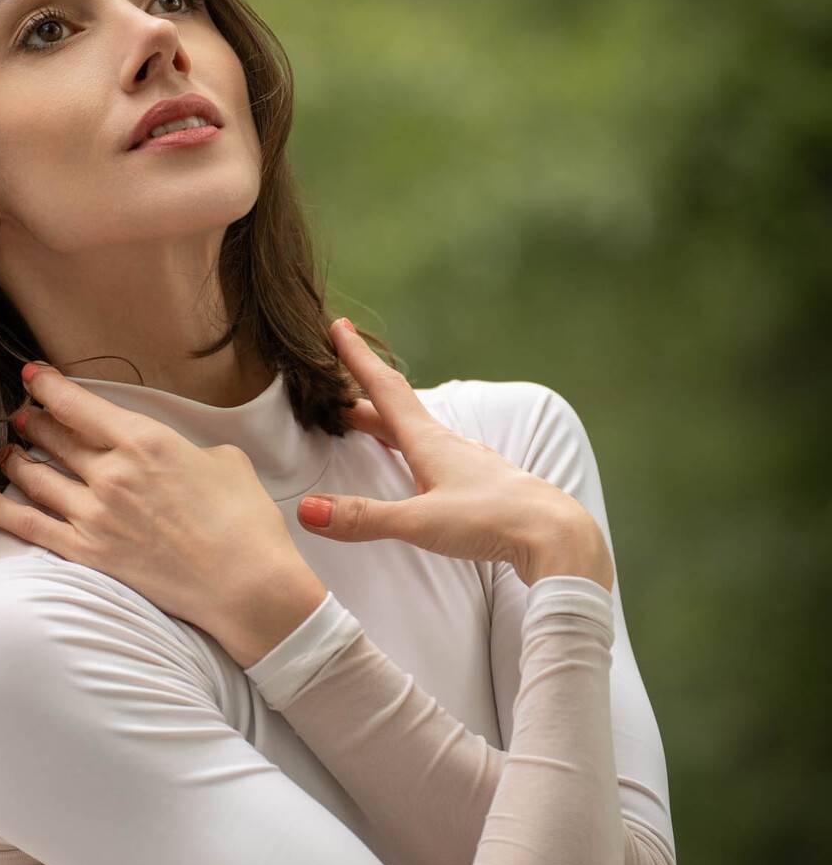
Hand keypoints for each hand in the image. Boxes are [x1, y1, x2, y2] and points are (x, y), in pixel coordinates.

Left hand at [0, 363, 319, 642]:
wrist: (247, 586)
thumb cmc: (245, 523)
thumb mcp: (226, 462)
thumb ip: (189, 449)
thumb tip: (178, 454)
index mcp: (144, 442)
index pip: (78, 404)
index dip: (47, 385)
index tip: (31, 375)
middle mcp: (111, 474)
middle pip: (53, 438)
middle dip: (33, 422)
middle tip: (21, 415)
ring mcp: (94, 516)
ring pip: (36, 478)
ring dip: (15, 460)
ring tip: (4, 450)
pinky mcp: (88, 555)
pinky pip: (29, 527)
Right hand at [302, 321, 609, 588]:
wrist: (557, 536)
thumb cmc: (492, 520)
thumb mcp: (419, 522)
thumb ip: (364, 517)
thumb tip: (307, 509)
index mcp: (429, 442)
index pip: (385, 391)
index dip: (358, 360)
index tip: (339, 327)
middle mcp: (448, 444)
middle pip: (396, 411)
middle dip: (362, 397)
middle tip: (333, 386)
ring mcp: (468, 463)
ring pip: (418, 433)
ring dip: (389, 423)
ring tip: (369, 423)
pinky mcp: (482, 485)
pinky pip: (437, 456)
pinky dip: (414, 450)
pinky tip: (420, 466)